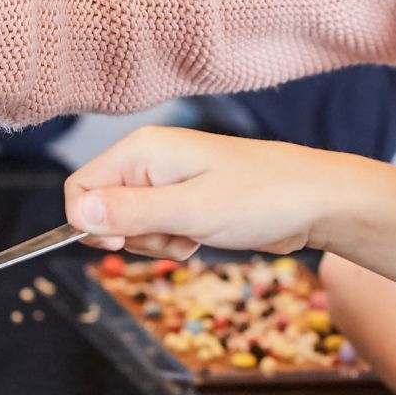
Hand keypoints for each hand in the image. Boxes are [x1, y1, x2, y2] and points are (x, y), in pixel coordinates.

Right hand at [65, 126, 360, 257]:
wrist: (317, 201)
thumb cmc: (263, 198)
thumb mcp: (192, 211)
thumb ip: (133, 212)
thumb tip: (79, 212)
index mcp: (143, 150)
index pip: (81, 188)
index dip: (92, 223)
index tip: (123, 241)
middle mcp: (150, 161)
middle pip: (104, 210)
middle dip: (132, 236)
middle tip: (175, 235)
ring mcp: (169, 180)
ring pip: (131, 226)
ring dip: (157, 243)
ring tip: (195, 234)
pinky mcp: (186, 200)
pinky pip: (158, 230)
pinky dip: (175, 243)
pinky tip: (203, 237)